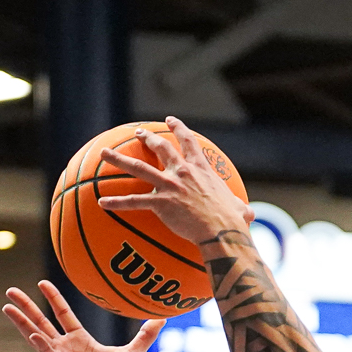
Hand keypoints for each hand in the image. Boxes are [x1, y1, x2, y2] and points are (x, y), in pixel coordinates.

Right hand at [3, 281, 161, 351]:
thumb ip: (145, 335)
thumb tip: (162, 318)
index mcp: (80, 339)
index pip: (63, 314)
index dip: (53, 298)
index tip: (42, 283)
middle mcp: (66, 346)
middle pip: (41, 320)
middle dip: (27, 306)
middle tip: (10, 291)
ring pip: (37, 334)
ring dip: (23, 321)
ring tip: (6, 307)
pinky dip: (41, 344)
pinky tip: (32, 333)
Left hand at [96, 117, 254, 244]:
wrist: (221, 230)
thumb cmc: (232, 222)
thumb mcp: (241, 209)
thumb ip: (241, 208)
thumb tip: (250, 213)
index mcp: (200, 169)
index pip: (188, 142)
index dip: (178, 129)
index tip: (170, 121)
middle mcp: (183, 171)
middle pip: (161, 148)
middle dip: (147, 138)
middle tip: (137, 132)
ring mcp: (169, 185)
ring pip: (138, 167)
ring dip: (118, 159)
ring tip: (104, 153)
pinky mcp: (160, 203)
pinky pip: (133, 201)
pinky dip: (116, 202)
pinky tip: (101, 202)